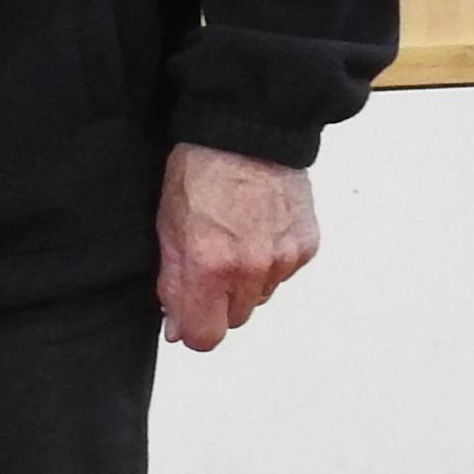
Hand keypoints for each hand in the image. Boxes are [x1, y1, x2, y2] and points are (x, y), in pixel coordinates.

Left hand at [158, 141, 315, 350]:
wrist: (247, 137)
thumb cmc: (199, 175)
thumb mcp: (166, 231)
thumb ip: (172, 285)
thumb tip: (177, 328)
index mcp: (209, 267)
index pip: (205, 337)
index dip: (192, 330)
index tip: (185, 318)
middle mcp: (251, 270)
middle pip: (234, 319)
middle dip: (218, 302)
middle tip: (208, 264)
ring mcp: (283, 260)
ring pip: (260, 297)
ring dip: (246, 282)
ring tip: (235, 240)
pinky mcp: (306, 247)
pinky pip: (284, 274)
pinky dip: (271, 262)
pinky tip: (258, 231)